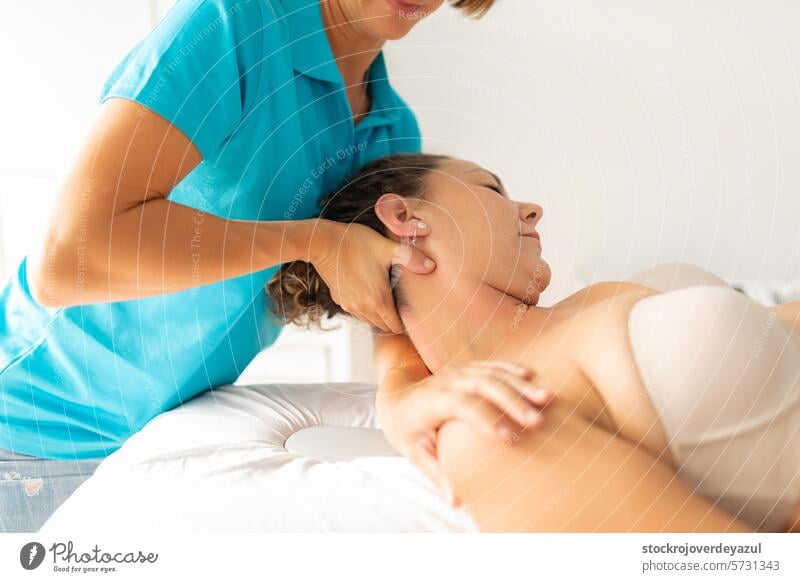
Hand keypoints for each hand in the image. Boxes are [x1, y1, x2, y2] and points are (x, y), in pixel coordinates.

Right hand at [310, 219, 434, 332]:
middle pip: (383, 326)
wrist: (323, 243)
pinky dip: (366, 308)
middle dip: (394, 321)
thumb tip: (432, 266)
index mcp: (378, 300)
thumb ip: (411, 258)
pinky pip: (357, 311)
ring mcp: (350, 306)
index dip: (406, 323)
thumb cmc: (355, 243)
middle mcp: (363, 308)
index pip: (395, 326)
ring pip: (370, 320)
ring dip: (379, 315)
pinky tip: (370, 292)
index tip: (412, 316)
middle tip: (403, 308)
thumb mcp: (387, 247)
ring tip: (388, 301)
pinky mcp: (340, 300)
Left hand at [379, 360, 552, 505]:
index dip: (485, 418)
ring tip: (546, 399)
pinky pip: (492, 365)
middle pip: (482, 385)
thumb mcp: (414, 452)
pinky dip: (512, 369)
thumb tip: (457, 501)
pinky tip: (533, 377)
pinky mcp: (468, 368)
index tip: (508, 438)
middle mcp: (447, 381)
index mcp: (432, 402)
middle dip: (512, 402)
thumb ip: (436, 474)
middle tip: (537, 421)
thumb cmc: (406, 428)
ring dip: (520, 386)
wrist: (396, 395)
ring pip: (492, 374)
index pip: (461, 405)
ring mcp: (459, 371)